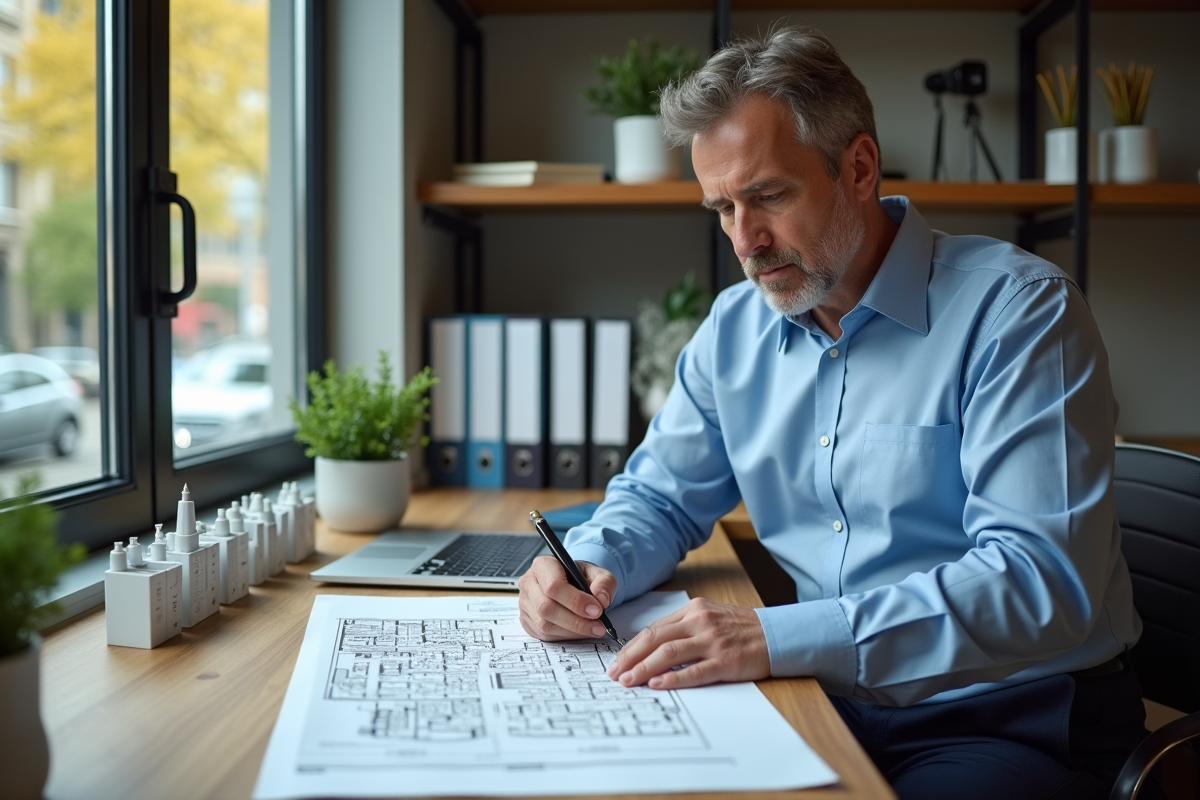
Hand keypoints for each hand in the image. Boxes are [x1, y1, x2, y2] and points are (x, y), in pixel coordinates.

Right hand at [518, 556, 617, 641]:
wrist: (572, 584)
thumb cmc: (580, 577)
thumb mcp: (597, 573)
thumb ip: (604, 583)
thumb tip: (601, 599)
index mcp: (543, 565)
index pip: (554, 585)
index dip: (576, 601)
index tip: (596, 610)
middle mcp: (529, 583)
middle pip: (547, 608)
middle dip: (576, 621)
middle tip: (598, 626)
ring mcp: (525, 603)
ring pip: (544, 624)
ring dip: (572, 631)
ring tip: (592, 629)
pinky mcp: (526, 620)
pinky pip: (543, 635)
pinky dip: (564, 636)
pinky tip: (578, 631)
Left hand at [606, 597, 769, 689]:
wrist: (777, 635)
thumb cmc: (741, 629)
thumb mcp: (710, 617)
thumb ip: (683, 628)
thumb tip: (651, 647)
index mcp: (693, 610)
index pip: (654, 629)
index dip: (632, 647)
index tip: (617, 662)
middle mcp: (700, 622)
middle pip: (656, 639)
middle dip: (631, 658)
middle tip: (614, 674)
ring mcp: (713, 641)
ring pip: (669, 654)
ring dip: (644, 668)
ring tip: (628, 681)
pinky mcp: (726, 661)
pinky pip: (694, 671)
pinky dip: (673, 678)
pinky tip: (657, 684)